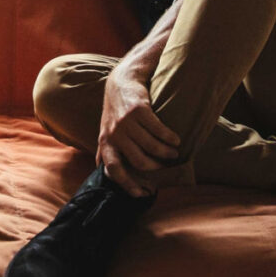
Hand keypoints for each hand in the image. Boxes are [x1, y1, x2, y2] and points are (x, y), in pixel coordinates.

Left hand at [97, 66, 180, 196]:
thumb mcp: (106, 130)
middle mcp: (115, 133)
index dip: (127, 184)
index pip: (114, 169)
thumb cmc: (115, 111)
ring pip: (151, 147)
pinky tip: (175, 139)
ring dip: (167, 153)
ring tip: (174, 152)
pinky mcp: (139, 110)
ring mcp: (126, 122)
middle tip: (165, 166)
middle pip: (139, 161)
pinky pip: (158, 130)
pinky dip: (170, 137)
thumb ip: (106, 149)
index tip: (142, 193)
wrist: (121, 82)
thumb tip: (100, 170)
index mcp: (105, 142)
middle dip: (156, 167)